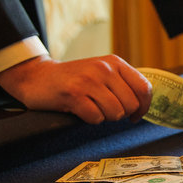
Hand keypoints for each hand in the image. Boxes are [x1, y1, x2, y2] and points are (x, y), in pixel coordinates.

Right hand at [0, 54, 152, 123]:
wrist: (38, 77)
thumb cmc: (74, 80)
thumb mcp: (101, 72)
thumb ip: (122, 83)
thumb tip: (143, 106)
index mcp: (114, 62)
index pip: (144, 88)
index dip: (143, 107)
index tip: (135, 116)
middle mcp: (103, 68)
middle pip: (130, 105)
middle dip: (120, 114)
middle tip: (105, 110)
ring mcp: (88, 80)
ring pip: (115, 113)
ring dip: (104, 117)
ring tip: (92, 108)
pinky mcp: (73, 94)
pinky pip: (95, 118)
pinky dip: (90, 119)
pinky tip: (81, 110)